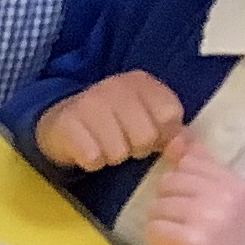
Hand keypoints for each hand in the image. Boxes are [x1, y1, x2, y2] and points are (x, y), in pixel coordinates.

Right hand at [33, 70, 183, 172]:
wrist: (62, 121)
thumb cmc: (112, 122)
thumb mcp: (144, 117)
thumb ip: (170, 129)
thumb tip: (183, 148)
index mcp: (140, 82)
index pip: (169, 114)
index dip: (164, 134)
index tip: (152, 136)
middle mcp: (115, 87)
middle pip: (146, 137)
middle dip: (137, 149)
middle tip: (125, 142)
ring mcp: (89, 103)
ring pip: (118, 152)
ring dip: (113, 157)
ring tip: (104, 146)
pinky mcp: (67, 124)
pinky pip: (93, 159)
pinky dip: (92, 162)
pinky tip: (88, 150)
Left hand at [143, 136, 244, 244]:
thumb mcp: (229, 211)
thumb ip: (205, 177)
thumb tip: (178, 140)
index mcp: (238, 185)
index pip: (193, 161)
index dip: (181, 185)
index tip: (190, 209)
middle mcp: (226, 196)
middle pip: (171, 181)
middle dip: (168, 206)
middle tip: (185, 230)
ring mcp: (209, 218)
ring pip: (159, 205)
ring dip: (161, 225)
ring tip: (181, 244)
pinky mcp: (191, 242)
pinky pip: (153, 228)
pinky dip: (156, 242)